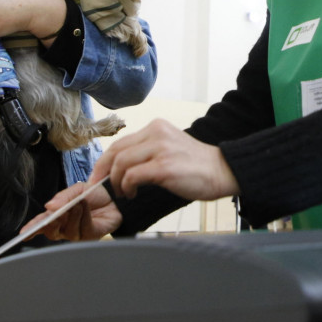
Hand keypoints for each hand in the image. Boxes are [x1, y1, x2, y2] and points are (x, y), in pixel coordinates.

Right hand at [27, 180, 121, 241]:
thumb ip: (62, 198)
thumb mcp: (76, 190)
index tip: (23, 233)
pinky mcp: (91, 235)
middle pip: (52, 232)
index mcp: (58, 216)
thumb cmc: (94, 194)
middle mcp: (65, 227)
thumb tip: (48, 206)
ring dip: (72, 215)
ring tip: (79, 203)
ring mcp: (77, 233)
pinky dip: (84, 216)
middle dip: (51, 223)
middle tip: (55, 213)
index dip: (32, 229)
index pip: (42, 224)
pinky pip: (83, 229)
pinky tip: (86, 208)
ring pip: (68, 231)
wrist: (115, 195)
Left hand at [91, 119, 240, 201]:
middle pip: (116, 151)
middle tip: (99, 186)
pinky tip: (132, 194)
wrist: (223, 171)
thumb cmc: (197, 166)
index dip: (104, 160)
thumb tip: (121, 167)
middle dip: (103, 171)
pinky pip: (132, 176)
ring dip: (116, 182)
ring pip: (121, 163)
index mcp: (156, 127)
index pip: (120, 142)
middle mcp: (156, 133)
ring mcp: (160, 149)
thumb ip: (147, 152)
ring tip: (123, 193)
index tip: (98, 175)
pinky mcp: (164, 166)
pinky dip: (127, 187)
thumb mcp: (169, 148)